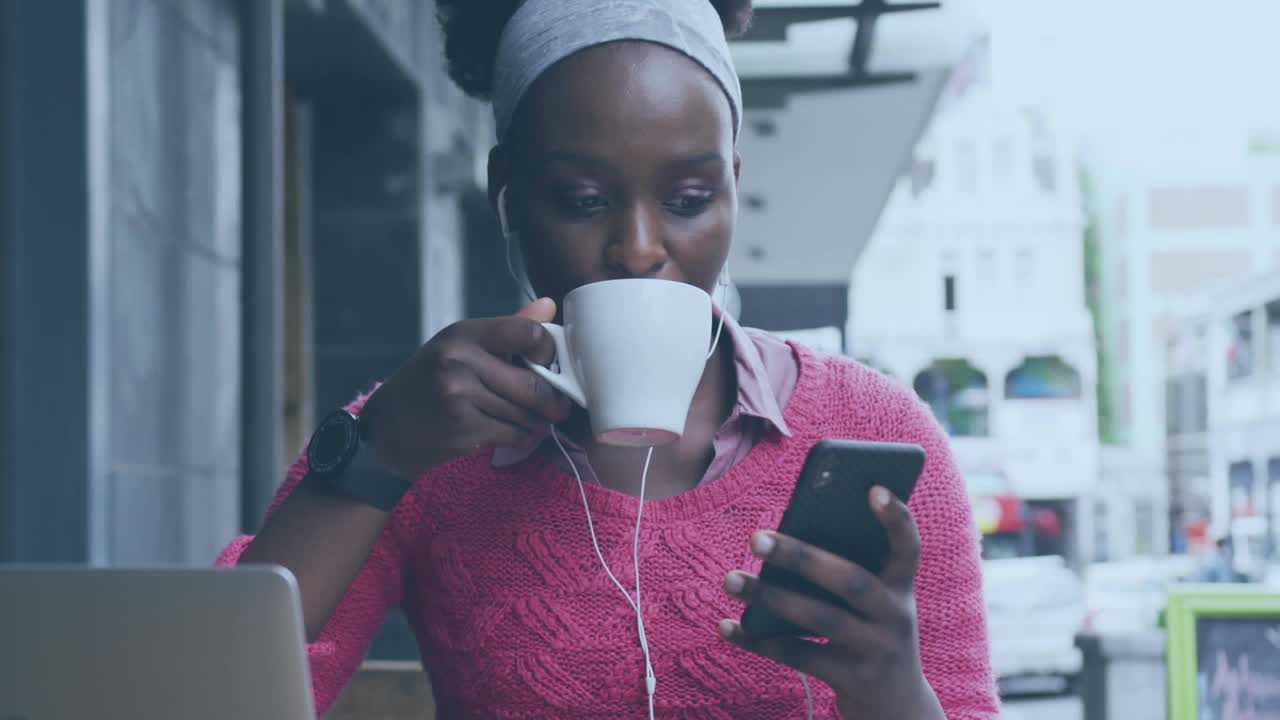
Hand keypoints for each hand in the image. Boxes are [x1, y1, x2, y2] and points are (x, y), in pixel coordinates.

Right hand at [357, 298, 570, 478]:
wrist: (387, 426)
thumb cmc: (431, 380)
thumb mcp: (461, 345)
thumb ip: (509, 328)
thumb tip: (549, 305)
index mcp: (464, 334)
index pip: (529, 334)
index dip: (549, 352)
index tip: (548, 365)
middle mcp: (459, 361)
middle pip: (534, 384)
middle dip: (553, 400)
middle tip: (557, 405)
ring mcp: (459, 398)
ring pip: (526, 415)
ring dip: (536, 421)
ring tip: (529, 419)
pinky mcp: (461, 431)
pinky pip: (513, 435)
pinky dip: (520, 437)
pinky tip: (508, 432)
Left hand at [718, 486, 944, 719]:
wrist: (897, 707)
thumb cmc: (871, 634)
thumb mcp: (873, 604)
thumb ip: (845, 572)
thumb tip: (783, 540)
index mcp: (901, 587)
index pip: (908, 547)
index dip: (896, 519)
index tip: (873, 488)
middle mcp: (895, 616)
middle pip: (850, 579)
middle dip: (801, 556)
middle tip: (756, 537)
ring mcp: (876, 650)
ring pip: (820, 618)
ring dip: (770, 597)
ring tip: (731, 579)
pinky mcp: (853, 679)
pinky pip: (799, 656)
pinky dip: (759, 640)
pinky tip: (727, 626)